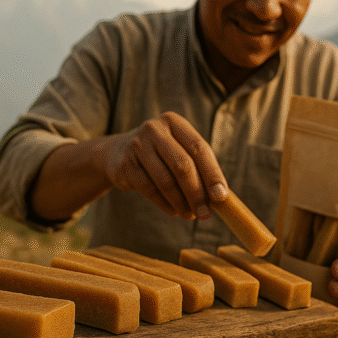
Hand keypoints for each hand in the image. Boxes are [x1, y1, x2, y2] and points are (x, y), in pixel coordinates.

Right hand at [100, 111, 228, 219]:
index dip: (212, 174)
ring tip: (191, 215)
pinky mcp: (125, 165)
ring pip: (166, 180)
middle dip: (197, 193)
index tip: (221, 197)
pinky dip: (165, 204)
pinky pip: (150, 189)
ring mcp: (137, 146)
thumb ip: (198, 167)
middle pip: (182, 165)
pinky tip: (175, 211)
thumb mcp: (178, 150)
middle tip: (206, 214)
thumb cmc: (160, 154)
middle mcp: (155, 129)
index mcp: (174, 122)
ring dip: (181, 202)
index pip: (199, 148)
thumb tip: (220, 197)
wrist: (117, 153)